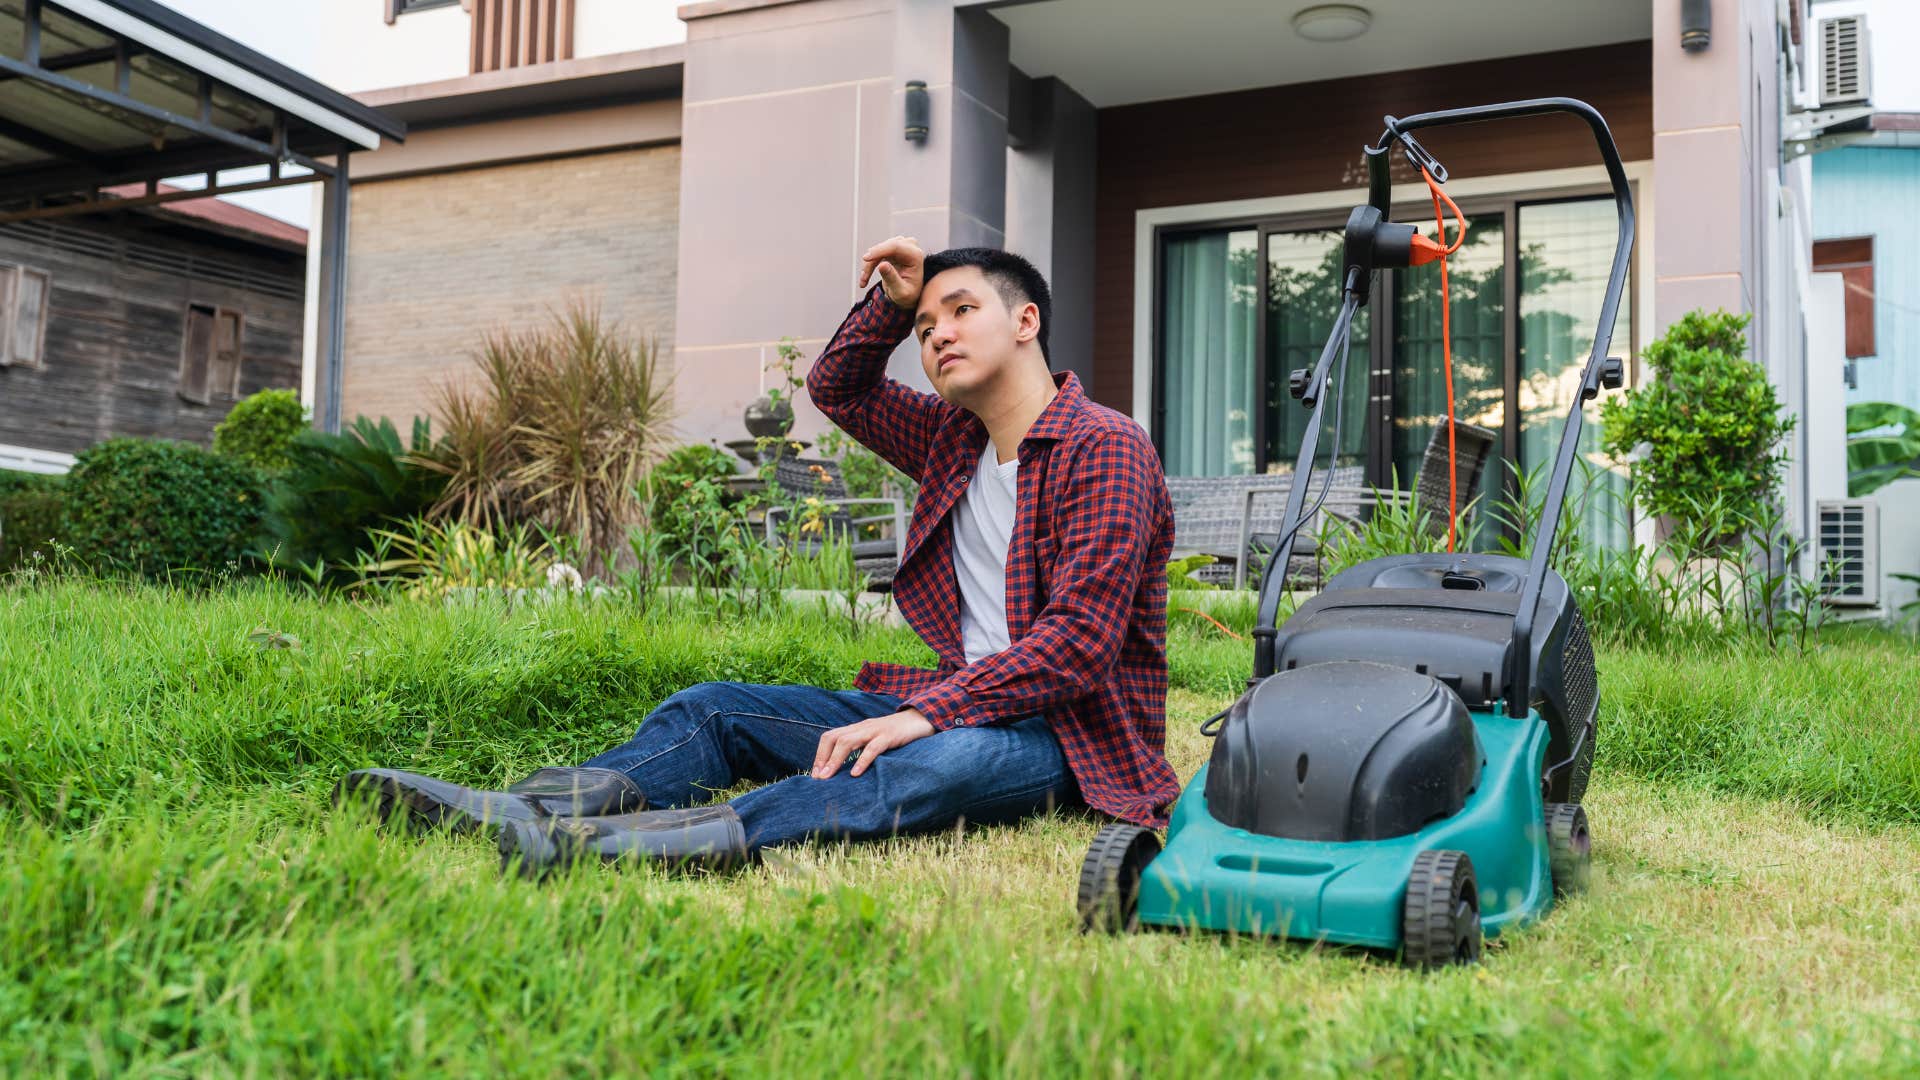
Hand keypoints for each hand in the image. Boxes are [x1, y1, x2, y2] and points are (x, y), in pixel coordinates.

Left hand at [812, 708, 935, 778]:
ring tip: (828, 777)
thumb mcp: (875, 740)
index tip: (816, 775)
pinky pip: (873, 747)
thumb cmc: (898, 734)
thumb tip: (846, 770)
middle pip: (834, 738)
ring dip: (835, 760)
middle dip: (822, 758)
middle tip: (818, 779)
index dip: (820, 755)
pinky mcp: (890, 736)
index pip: (830, 737)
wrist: (922, 719)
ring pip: (848, 741)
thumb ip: (861, 749)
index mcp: (857, 729)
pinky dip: (862, 760)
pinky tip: (855, 774)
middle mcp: (862, 727)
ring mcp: (875, 730)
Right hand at [857, 236, 924, 310]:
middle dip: (872, 260)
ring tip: (864, 281)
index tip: (865, 259)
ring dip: (869, 264)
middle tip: (863, 277)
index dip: (879, 251)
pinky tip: (864, 278)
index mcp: (915, 256)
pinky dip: (869, 264)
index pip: (896, 246)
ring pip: (878, 250)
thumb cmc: (907, 295)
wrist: (909, 295)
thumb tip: (882, 265)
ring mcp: (901, 246)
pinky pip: (876, 253)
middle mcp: (910, 247)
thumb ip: (892, 279)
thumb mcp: (900, 292)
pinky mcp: (892, 249)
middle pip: (886, 247)